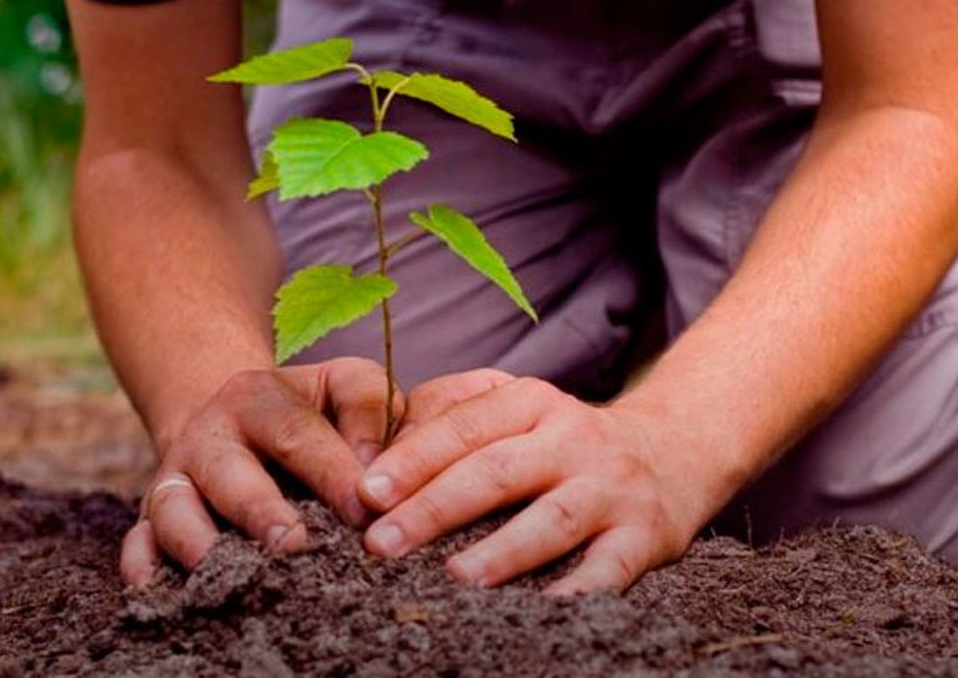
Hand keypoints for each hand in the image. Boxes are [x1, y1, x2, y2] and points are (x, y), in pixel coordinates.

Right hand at [120, 357, 402, 584]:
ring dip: (199, 545)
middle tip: (294, 545)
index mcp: (258, 397)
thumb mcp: (341, 385)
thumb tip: (375, 477)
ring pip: (174, 511)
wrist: (232, 417)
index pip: (297, 434)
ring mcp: (174, 479)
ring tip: (234, 577)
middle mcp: (209, 436)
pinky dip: (143, 568)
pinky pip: (136, 544)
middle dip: (261, 512)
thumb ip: (368, 410)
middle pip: (230, 474)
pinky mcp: (151, 518)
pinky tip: (159, 594)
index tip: (365, 512)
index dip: (332, 473)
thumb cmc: (309, 411)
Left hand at [357, 369, 710, 594]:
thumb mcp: (518, 409)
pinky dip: (579, 590)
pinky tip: (543, 610)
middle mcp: (572, 438)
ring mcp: (610, 487)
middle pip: (496, 471)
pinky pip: (610, 568)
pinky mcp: (645, 535)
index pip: (464, 427)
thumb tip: (375, 454)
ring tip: (455, 577)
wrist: (674, 450)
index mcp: (531, 403)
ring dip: (502, 550)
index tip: (367, 493)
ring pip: (552, 519)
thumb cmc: (564, 440)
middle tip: (382, 543)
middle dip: (434, 507)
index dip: (412, 459)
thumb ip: (453, 418)